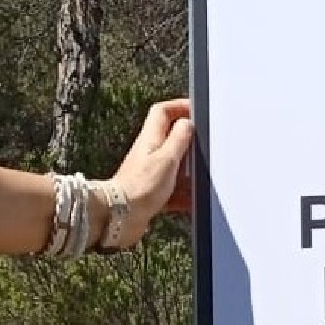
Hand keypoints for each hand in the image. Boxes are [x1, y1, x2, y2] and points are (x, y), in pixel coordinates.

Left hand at [101, 98, 193, 248]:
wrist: (119, 217)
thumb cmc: (140, 187)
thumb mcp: (167, 158)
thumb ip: (180, 138)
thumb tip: (188, 122)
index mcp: (151, 138)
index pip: (163, 112)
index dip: (179, 106)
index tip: (197, 110)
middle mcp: (149, 153)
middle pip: (171, 138)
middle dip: (190, 142)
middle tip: (204, 148)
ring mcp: (149, 173)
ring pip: (174, 165)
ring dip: (189, 172)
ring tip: (201, 178)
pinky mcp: (150, 192)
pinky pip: (173, 189)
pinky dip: (184, 195)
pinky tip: (191, 201)